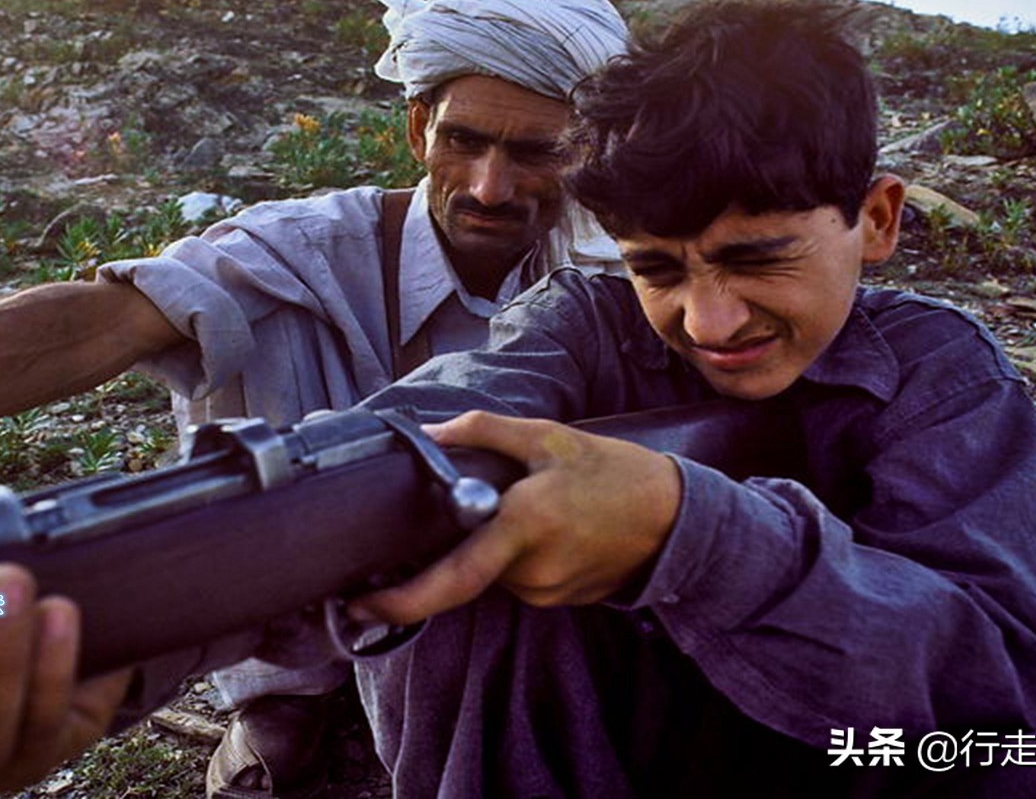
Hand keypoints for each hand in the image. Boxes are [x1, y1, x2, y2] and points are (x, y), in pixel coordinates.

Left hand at [350, 411, 681, 625]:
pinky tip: (547, 528)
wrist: (673, 517)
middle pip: (465, 565)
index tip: (362, 604)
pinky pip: (516, 578)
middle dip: (459, 540)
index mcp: (523, 525)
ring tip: (532, 508)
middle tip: (483, 507)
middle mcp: (530, 570)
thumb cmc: (612, 472)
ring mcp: (544, 591)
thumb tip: (429, 434)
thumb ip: (483, 431)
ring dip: (494, 543)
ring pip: (491, 571)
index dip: (402, 600)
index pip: (452, 578)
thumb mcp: (547, 436)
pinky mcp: (556, 600)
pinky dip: (516, 554)